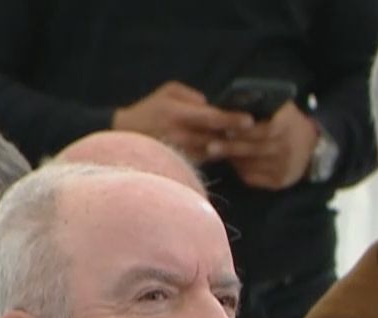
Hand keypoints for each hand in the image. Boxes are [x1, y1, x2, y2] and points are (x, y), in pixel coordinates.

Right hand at [113, 81, 248, 161]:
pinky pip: (203, 160)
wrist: (124, 135)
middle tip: (253, 132)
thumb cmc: (149, 110)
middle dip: (234, 136)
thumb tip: (210, 104)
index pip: (210, 118)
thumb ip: (190, 95)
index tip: (250, 121)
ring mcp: (179, 152)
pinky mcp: (179, 163)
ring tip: (242, 140)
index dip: (231, 120)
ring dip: (226, 146)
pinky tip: (222, 148)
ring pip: (211, 151)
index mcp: (177, 114)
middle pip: (215, 138)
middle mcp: (179, 135)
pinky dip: (214, 153)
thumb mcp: (167, 92)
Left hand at [210, 102, 321, 189]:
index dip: (245, 131)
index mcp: (288, 125)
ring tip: (218, 153)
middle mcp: (288, 148)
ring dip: (233, 159)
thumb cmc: (287, 122)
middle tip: (210, 146)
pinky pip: (253, 177)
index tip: (226, 129)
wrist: (310, 146)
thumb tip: (229, 107)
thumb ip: (260, 106)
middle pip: (255, 149)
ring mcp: (285, 167)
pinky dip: (240, 170)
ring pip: (252, 165)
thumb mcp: (280, 108)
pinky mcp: (280, 181)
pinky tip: (234, 162)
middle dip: (231, 148)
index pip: (265, 130)